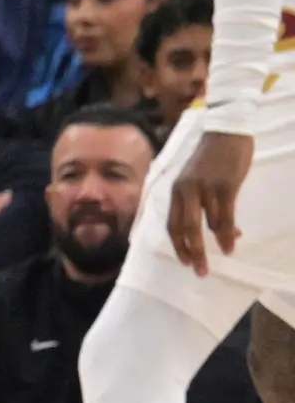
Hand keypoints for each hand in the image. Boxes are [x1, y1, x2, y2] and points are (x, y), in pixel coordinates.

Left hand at [169, 131, 254, 275]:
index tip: (185, 262)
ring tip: (224, 254)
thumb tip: (215, 231)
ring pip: (206, 225)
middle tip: (200, 271)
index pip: (172, 224)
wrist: (226, 131)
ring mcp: (205, 189)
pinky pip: (224, 216)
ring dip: (215, 243)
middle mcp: (185, 191)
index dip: (178, 245)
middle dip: (192, 252)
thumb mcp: (197, 180)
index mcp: (176, 190)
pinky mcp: (224, 186)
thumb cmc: (212, 159)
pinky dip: (227, 233)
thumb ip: (201, 204)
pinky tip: (231, 243)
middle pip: (184, 229)